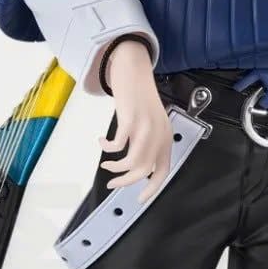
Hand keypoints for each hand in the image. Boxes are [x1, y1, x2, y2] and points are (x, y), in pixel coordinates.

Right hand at [98, 40, 172, 202]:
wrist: (134, 69)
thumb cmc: (140, 97)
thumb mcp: (151, 122)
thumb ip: (149, 142)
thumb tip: (138, 167)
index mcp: (165, 137)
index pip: (163, 171)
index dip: (152, 189)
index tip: (139, 199)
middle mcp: (158, 133)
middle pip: (143, 171)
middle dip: (125, 182)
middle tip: (112, 184)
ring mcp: (145, 126)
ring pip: (132, 162)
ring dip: (116, 167)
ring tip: (106, 164)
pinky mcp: (130, 118)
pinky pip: (117, 145)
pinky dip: (107, 147)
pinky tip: (102, 141)